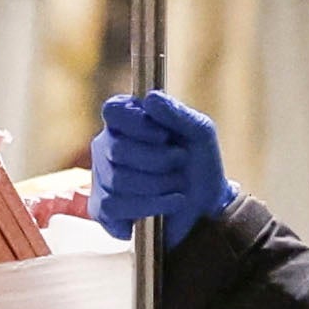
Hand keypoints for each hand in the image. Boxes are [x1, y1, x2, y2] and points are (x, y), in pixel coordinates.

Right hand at [90, 92, 227, 244]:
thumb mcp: (200, 132)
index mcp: (126, 120)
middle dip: (158, 160)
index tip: (164, 136)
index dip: (138, 124)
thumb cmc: (199, 162)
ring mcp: (102, 177)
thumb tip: (150, 99)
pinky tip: (168, 205)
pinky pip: (113, 207)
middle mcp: (107, 145)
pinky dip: (150, 206)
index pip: (113, 111)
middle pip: (117, 149)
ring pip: (117, 180)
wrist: (206, 205)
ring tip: (177, 185)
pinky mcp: (103, 209)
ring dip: (158, 185)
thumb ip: (178, 113)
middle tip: (180, 162)